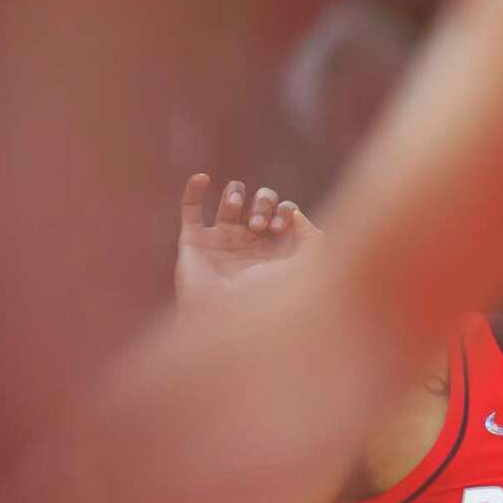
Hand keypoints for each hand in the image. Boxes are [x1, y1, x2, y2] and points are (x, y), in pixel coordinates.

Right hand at [175, 174, 321, 312]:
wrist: (230, 324)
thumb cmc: (270, 300)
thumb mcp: (306, 268)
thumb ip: (312, 238)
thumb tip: (296, 212)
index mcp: (275, 250)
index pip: (283, 212)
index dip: (284, 210)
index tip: (280, 228)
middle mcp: (250, 244)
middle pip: (259, 202)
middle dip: (263, 203)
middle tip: (260, 226)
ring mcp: (221, 242)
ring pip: (230, 202)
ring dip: (235, 194)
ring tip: (235, 207)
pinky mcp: (193, 243)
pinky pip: (190, 210)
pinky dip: (193, 189)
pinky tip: (203, 178)